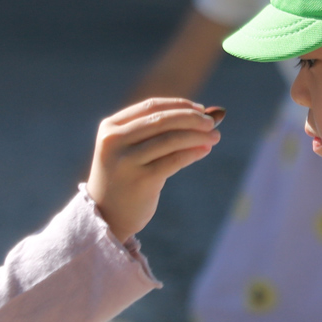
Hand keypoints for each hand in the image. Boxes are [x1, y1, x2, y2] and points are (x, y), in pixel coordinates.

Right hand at [88, 98, 220, 240]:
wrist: (107, 216)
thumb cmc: (126, 177)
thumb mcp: (132, 149)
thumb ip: (159, 132)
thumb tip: (206, 114)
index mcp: (110, 127)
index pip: (151, 106)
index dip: (179, 105)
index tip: (200, 109)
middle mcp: (115, 141)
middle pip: (162, 120)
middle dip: (192, 119)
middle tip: (212, 122)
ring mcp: (127, 160)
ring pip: (170, 139)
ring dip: (197, 135)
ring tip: (214, 137)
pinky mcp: (141, 180)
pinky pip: (174, 160)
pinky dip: (193, 152)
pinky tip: (204, 150)